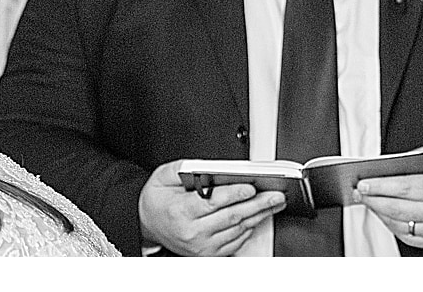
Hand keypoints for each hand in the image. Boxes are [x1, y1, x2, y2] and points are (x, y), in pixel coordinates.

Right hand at [137, 160, 285, 255]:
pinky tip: (258, 217)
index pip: (213, 202)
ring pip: (237, 230)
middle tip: (275, 195)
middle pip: (232, 216)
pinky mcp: (207, 254)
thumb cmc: (158, 200)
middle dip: (257, 204)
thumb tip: (207, 167)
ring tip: (273, 203)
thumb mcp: (164, 176)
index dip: (234, 194)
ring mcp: (201, 246)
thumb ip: (184, 168)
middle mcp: (192, 232)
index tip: (251, 187)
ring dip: (258, 216)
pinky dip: (249, 228)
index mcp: (181, 211)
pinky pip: (235, 242)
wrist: (147, 224)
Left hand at [353, 146, 422, 248]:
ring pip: (398, 223)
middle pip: (398, 208)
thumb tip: (381, 169)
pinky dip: (390, 222)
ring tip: (367, 199)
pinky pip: (405, 234)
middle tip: (359, 191)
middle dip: (373, 199)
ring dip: (378, 211)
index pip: (404, 188)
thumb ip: (408, 161)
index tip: (363, 183)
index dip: (380, 186)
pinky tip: (382, 211)